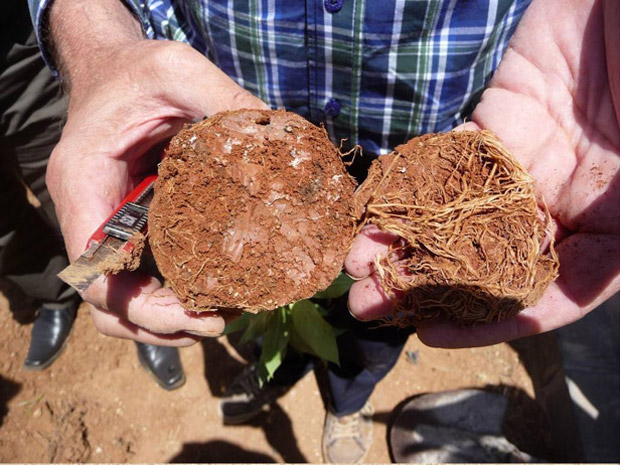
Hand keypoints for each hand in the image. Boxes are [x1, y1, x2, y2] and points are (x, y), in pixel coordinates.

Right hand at [48, 39, 267, 344]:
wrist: (113, 67)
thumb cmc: (136, 69)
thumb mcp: (176, 69)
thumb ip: (223, 99)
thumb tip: (284, 145)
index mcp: (84, 184)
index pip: (94, 273)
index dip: (142, 308)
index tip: (200, 313)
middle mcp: (89, 214)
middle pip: (109, 303)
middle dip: (162, 324)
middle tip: (221, 321)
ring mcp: (109, 226)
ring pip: (124, 301)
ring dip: (168, 320)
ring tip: (223, 315)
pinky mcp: (133, 226)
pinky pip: (145, 275)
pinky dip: (174, 295)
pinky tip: (217, 290)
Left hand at [345, 0, 619, 346]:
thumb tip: (570, 292)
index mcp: (613, 229)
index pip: (548, 295)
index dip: (490, 321)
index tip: (431, 333)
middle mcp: (565, 204)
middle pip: (487, 260)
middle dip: (425, 285)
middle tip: (368, 302)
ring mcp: (527, 164)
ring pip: (456, 214)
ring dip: (404, 237)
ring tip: (355, 257)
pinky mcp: (498, 122)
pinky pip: (448, 160)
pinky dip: (412, 182)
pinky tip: (377, 202)